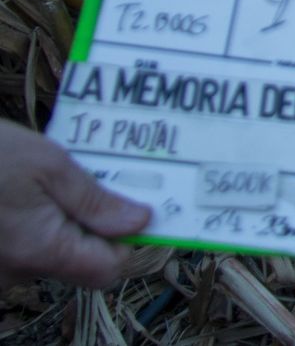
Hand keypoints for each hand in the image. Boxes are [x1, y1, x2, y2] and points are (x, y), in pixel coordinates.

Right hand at [0, 121, 150, 288]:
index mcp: (41, 249)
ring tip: (44, 181)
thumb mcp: (47, 163)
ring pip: (48, 251)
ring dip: (56, 220)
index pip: (107, 270)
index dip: (127, 241)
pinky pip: (20, 247)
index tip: (134, 208)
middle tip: (89, 181)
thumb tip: (139, 222)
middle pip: (77, 260)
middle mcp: (16, 271)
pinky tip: (18, 192)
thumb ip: (94, 198)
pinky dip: (28, 223)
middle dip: (90, 224)